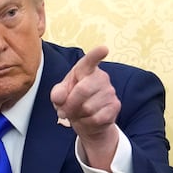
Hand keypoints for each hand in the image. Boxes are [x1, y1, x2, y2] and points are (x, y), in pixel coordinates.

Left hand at [49, 45, 119, 169]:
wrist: (87, 121)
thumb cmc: (72, 101)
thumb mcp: (60, 96)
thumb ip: (57, 93)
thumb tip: (60, 97)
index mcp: (85, 70)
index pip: (90, 60)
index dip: (96, 55)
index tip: (104, 49)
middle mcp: (100, 77)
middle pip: (83, 90)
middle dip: (70, 104)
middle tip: (63, 112)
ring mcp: (110, 91)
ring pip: (88, 107)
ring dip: (78, 115)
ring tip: (78, 113)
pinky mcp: (115, 106)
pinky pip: (96, 118)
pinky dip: (86, 122)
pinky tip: (87, 119)